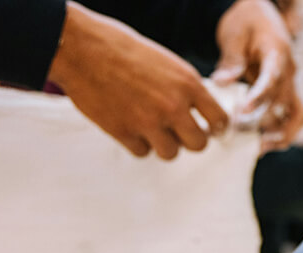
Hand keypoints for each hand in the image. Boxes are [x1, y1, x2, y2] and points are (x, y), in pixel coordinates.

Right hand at [48, 2, 227, 159]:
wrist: (83, 49)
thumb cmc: (124, 51)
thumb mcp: (168, 64)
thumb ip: (186, 90)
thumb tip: (200, 114)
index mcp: (188, 85)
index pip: (219, 120)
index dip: (215, 128)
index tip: (210, 130)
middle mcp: (173, 106)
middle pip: (199, 144)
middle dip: (190, 140)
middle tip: (180, 133)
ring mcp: (148, 122)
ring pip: (171, 153)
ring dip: (164, 144)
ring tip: (152, 127)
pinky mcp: (124, 132)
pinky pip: (142, 152)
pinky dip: (138, 143)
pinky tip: (131, 126)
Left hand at [212, 0, 302, 151]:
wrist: (261, 16)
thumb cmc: (247, 22)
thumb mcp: (234, 34)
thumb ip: (231, 60)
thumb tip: (220, 83)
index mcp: (278, 53)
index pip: (273, 78)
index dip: (259, 97)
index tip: (242, 112)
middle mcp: (291, 72)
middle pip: (286, 103)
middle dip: (265, 122)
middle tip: (240, 133)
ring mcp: (292, 85)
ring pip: (298, 116)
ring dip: (283, 134)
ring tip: (260, 147)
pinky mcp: (287, 94)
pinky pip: (293, 118)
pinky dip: (283, 133)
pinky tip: (264, 143)